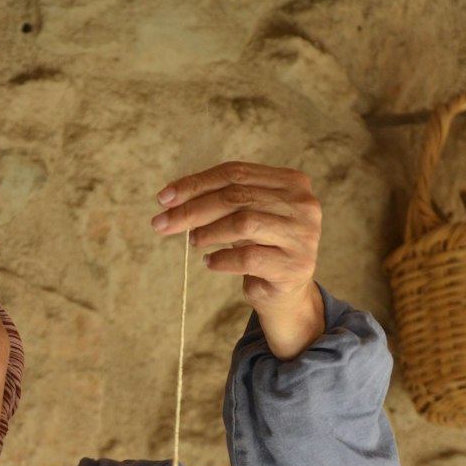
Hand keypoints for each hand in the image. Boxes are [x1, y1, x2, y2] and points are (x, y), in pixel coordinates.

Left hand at [151, 161, 325, 358]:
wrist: (287, 293)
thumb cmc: (262, 248)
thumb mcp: (245, 216)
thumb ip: (222, 199)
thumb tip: (171, 198)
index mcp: (292, 182)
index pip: (236, 173)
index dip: (196, 183)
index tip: (164, 198)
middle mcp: (302, 205)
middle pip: (237, 197)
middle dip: (193, 209)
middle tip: (163, 222)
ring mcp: (302, 236)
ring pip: (243, 224)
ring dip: (209, 232)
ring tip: (193, 240)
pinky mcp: (294, 266)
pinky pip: (248, 258)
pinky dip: (223, 259)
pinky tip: (209, 262)